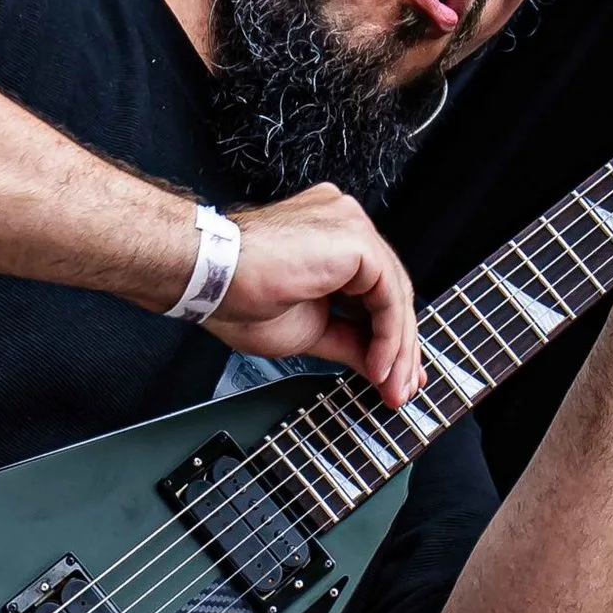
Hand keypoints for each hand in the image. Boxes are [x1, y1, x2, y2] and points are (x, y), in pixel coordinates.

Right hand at [204, 183, 421, 404]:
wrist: (211, 278)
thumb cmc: (238, 294)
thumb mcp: (310, 331)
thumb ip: (350, 343)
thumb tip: (380, 366)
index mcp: (330, 239)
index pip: (375, 290)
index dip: (389, 336)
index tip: (393, 374)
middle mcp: (344, 224)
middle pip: (389, 291)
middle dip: (400, 347)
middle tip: (401, 389)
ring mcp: (351, 225)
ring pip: (395, 293)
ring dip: (398, 348)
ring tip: (393, 385)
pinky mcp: (356, 238)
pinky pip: (389, 293)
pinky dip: (390, 335)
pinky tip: (380, 365)